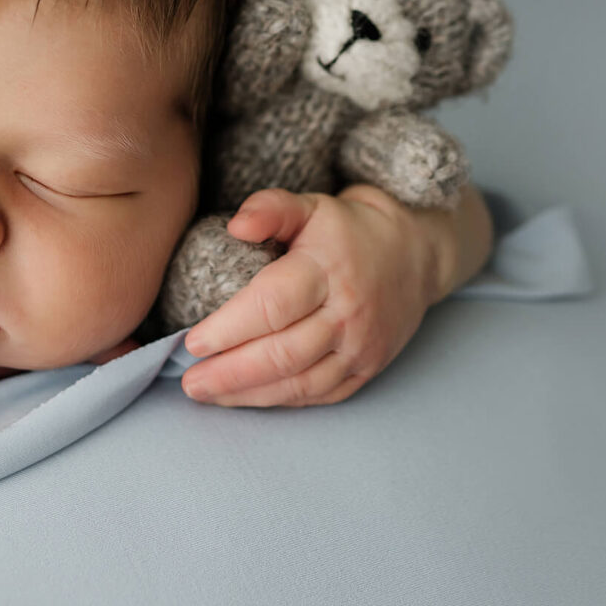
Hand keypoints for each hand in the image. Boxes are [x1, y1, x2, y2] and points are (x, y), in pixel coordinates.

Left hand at [178, 185, 442, 407]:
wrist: (416, 255)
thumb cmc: (348, 230)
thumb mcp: (311, 205)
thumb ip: (271, 208)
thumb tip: (235, 226)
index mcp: (328, 270)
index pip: (273, 306)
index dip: (229, 328)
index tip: (192, 342)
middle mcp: (348, 314)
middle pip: (283, 354)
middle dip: (230, 373)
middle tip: (189, 381)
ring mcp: (361, 347)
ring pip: (300, 383)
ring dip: (248, 394)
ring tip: (207, 394)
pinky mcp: (367, 369)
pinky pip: (319, 394)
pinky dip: (278, 400)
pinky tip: (245, 398)